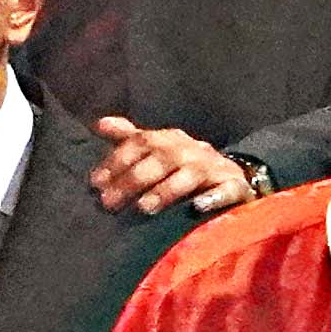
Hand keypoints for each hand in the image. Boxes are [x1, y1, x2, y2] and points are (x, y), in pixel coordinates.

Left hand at [87, 118, 256, 215]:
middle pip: (161, 160)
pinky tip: (197, 208)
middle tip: (109, 202)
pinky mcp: (234, 185)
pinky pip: (226, 190)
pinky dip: (213, 198)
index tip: (96, 182)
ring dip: (166, 190)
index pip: (141, 142)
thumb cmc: (185, 163)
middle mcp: (190, 149)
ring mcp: (214, 167)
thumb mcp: (158, 148)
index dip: (117, 160)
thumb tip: (99, 123)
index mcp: (170, 139)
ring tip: (144, 208)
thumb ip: (130, 138)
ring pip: (189, 175)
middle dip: (133, 180)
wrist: (234, 173)